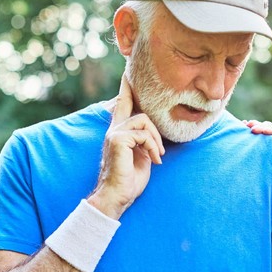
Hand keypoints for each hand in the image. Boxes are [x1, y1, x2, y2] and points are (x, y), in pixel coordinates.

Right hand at [90, 74, 164, 217]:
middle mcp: (114, 130)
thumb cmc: (130, 180)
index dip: (125, 89)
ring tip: (157, 156)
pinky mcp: (118, 140)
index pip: (121, 104)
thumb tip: (155, 132)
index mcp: (118, 132)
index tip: (127, 74)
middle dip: (145, 113)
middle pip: (131, 105)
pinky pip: (143, 134)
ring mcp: (114, 134)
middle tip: (157, 147)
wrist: (117, 197)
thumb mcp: (141, 156)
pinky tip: (154, 160)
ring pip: (143, 120)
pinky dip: (152, 146)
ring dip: (155, 138)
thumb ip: (144, 141)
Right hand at [242, 120, 271, 161]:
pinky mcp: (260, 150)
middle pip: (269, 129)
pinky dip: (248, 133)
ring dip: (253, 127)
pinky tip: (240, 128)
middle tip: (250, 127)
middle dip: (260, 126)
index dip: (269, 129)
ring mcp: (268, 146)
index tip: (258, 130)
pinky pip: (254, 139)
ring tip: (244, 126)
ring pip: (261, 132)